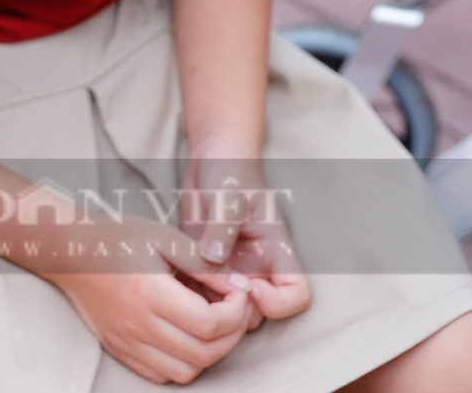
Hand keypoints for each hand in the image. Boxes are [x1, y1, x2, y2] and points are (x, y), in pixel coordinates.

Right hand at [46, 219, 258, 384]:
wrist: (70, 251)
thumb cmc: (117, 238)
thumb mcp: (164, 239)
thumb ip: (205, 265)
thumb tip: (241, 287)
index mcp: (149, 293)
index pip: (210, 323)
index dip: (236, 312)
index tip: (239, 293)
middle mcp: (137, 325)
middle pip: (204, 353)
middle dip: (232, 335)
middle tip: (235, 310)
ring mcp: (127, 342)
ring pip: (186, 372)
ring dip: (209, 354)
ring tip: (213, 326)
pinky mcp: (120, 350)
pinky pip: (161, 375)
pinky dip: (182, 363)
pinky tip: (185, 337)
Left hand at [185, 157, 310, 324]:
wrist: (210, 159)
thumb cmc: (231, 171)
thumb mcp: (229, 196)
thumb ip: (222, 228)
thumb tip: (212, 258)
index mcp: (275, 252)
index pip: (297, 296)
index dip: (278, 301)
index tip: (251, 284)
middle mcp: (256, 267)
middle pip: (259, 313)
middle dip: (237, 311)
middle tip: (210, 289)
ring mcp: (231, 269)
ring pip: (227, 309)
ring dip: (208, 305)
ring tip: (189, 283)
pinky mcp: (205, 266)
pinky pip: (200, 293)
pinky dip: (188, 293)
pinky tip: (173, 276)